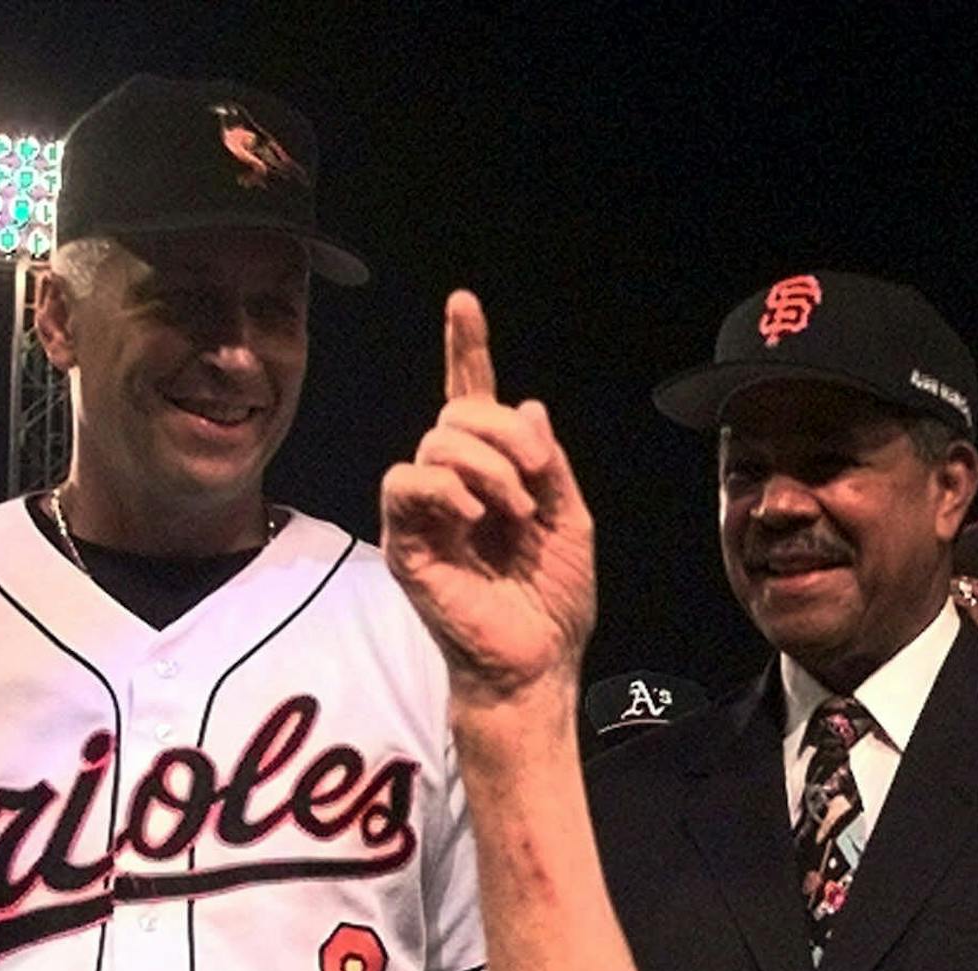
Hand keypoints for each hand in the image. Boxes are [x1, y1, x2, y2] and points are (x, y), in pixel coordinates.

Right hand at [381, 291, 596, 703]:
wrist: (537, 661)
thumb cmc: (552, 601)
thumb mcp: (571, 519)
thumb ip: (550, 463)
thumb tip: (528, 406)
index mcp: (494, 474)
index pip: (471, 399)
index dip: (466, 349)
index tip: (463, 303)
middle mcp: (454, 484)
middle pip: (459, 411)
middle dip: (505, 431)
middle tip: (538, 479)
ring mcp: (426, 511)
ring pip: (436, 439)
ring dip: (489, 466)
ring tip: (516, 512)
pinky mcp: (406, 542)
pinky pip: (406, 482)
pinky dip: (446, 486)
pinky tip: (474, 514)